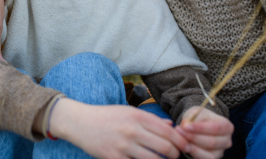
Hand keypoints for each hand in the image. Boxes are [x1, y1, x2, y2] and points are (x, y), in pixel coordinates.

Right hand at [51, 99, 187, 158]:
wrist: (80, 122)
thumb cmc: (106, 116)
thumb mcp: (128, 111)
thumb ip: (150, 119)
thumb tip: (171, 127)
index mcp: (138, 116)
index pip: (168, 131)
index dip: (181, 141)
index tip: (185, 146)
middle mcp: (132, 130)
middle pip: (165, 147)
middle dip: (176, 155)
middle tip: (176, 156)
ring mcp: (124, 146)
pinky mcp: (114, 158)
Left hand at [176, 107, 232, 158]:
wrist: (198, 126)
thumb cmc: (200, 118)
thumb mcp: (198, 112)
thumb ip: (194, 116)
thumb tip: (186, 124)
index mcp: (227, 126)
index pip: (216, 128)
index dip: (201, 128)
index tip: (186, 126)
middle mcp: (227, 141)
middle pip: (212, 142)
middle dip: (194, 137)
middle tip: (179, 131)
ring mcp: (220, 152)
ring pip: (207, 152)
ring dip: (192, 145)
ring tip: (180, 137)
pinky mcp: (212, 158)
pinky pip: (203, 158)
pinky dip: (193, 152)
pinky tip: (184, 145)